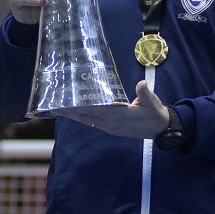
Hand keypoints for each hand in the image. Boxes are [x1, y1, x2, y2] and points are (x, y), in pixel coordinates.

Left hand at [55, 80, 169, 138]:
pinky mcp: (112, 128)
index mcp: (119, 116)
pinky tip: (76, 113)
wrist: (161, 129)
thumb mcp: (152, 102)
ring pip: (88, 121)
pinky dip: (83, 118)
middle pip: (86, 117)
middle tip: (53, 107)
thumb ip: (144, 92)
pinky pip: (93, 123)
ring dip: (74, 116)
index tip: (66, 104)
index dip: (80, 108)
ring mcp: (111, 127)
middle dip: (70, 112)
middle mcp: (111, 123)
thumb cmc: (155, 113)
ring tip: (58, 110)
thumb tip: (141, 84)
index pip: (95, 111)